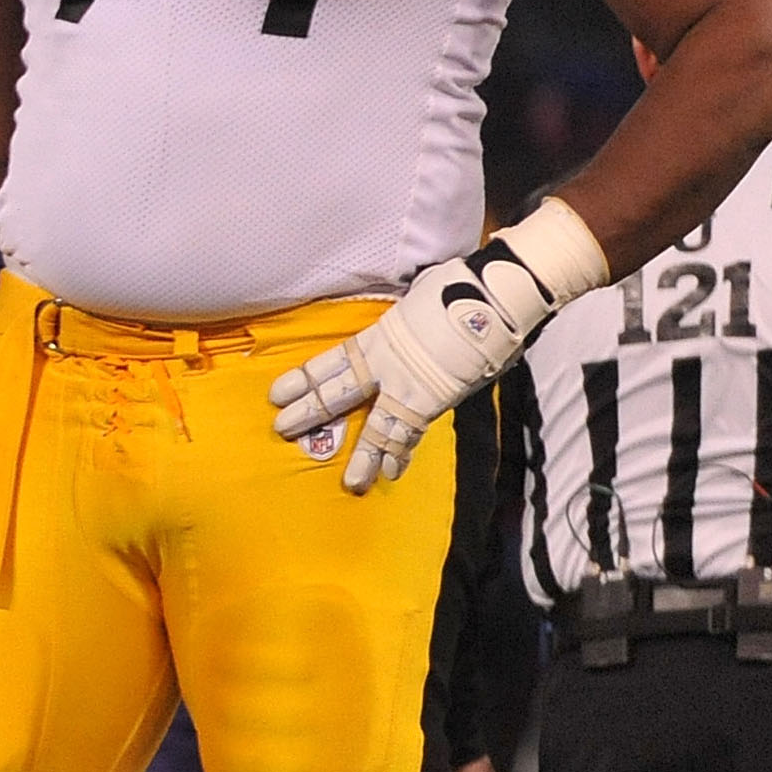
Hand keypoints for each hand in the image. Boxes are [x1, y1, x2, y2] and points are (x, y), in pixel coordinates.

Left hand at [270, 214, 596, 492]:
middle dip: (310, 413)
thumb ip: (405, 317)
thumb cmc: (459, 288)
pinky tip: (392, 475)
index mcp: (379, 337)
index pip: (331, 362)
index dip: (304, 378)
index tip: (276, 393)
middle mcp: (387, 365)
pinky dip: (403, 453)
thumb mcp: (416, 298)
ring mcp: (410, 385)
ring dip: (364, 455)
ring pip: (379, 427)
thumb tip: (409, 315)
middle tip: (282, 429)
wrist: (494, 296)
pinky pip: (413, 433)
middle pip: (339, 393)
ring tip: (350, 482)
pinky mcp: (436, 400)